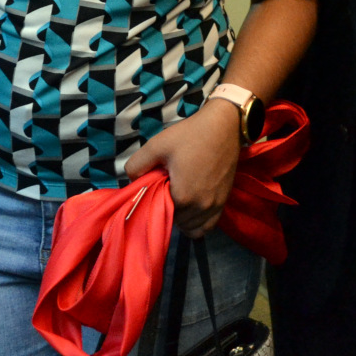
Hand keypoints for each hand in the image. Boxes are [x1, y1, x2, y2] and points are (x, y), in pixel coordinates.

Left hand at [125, 99, 241, 237]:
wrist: (223, 126)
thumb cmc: (190, 135)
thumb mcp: (157, 145)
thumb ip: (136, 165)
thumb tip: (132, 181)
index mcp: (182, 196)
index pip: (160, 212)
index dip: (155, 201)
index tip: (157, 186)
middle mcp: (200, 207)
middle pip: (176, 221)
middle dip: (168, 209)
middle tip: (167, 188)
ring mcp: (214, 207)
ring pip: (191, 228)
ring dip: (182, 218)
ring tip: (179, 197)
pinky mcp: (224, 203)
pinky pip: (207, 226)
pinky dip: (197, 223)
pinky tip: (191, 208)